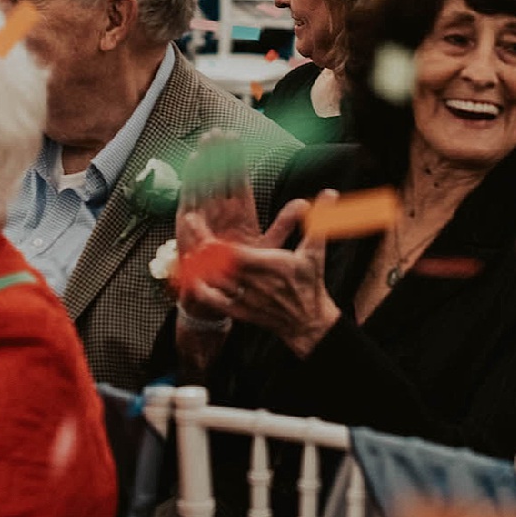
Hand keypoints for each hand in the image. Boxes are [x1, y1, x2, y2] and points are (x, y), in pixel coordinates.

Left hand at [182, 196, 340, 357]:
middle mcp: (254, 283)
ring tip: (184, 249)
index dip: (217, 245)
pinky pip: (217, 303)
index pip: (236, 255)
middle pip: (220, 265)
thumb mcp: (314, 251)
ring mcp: (245, 299)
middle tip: (187, 224)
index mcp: (269, 266)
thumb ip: (320, 222)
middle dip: (201, 247)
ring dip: (198, 266)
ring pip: (215, 282)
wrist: (308, 322)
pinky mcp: (240, 311)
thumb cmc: (309, 284)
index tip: (203, 231)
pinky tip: (192, 280)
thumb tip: (330, 193)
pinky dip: (203, 292)